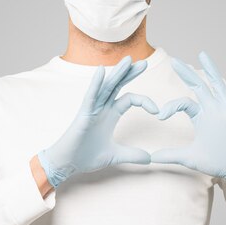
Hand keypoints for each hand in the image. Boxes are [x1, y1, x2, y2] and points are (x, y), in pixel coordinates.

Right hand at [37, 55, 158, 187]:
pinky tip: (101, 71)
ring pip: (106, 87)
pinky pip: (90, 96)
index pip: (129, 99)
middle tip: (143, 63)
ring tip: (128, 60)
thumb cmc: (86, 156)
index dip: (145, 101)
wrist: (67, 164)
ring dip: (117, 73)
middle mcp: (102, 108)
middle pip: (118, 86)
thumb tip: (150, 158)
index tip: (158, 111)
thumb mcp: (115, 155)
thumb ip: (132, 154)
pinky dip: (96, 83)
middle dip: (130, 74)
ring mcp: (92, 109)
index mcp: (110, 114)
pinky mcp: (83, 114)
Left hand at [151, 50, 225, 196]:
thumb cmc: (218, 162)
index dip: (171, 106)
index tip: (159, 115)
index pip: (184, 102)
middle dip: (186, 73)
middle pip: (198, 86)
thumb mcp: (190, 158)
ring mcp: (225, 110)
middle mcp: (212, 109)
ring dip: (209, 69)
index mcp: (201, 116)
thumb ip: (171, 155)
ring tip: (202, 53)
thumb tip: (151, 158)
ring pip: (216, 85)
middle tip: (174, 60)